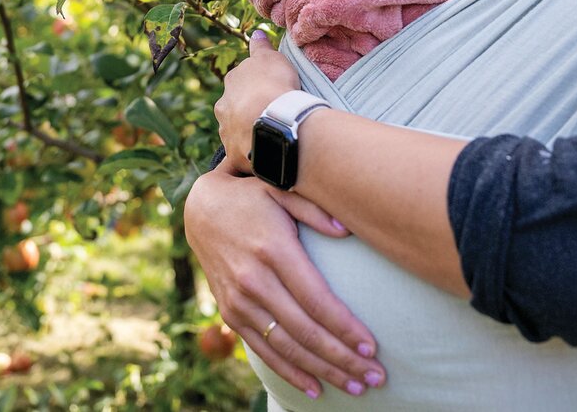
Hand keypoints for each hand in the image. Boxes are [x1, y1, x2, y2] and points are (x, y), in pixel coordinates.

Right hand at [185, 158, 385, 397]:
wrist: (201, 210)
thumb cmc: (252, 197)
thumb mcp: (280, 188)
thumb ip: (314, 208)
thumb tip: (346, 231)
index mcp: (274, 250)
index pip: (316, 300)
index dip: (345, 328)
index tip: (373, 347)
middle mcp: (254, 281)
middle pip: (305, 331)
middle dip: (343, 358)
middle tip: (376, 377)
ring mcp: (239, 301)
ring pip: (286, 348)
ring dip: (323, 371)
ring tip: (356, 387)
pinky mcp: (231, 314)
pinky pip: (263, 351)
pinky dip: (289, 373)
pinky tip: (316, 388)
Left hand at [216, 30, 300, 169]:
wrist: (271, 121)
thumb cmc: (273, 85)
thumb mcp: (271, 58)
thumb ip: (261, 47)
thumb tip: (255, 33)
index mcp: (231, 83)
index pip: (239, 82)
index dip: (253, 86)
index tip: (268, 90)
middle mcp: (223, 107)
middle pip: (234, 108)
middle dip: (246, 111)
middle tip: (269, 114)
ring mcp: (227, 133)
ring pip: (237, 131)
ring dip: (249, 132)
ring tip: (271, 135)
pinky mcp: (234, 155)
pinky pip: (244, 154)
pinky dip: (253, 152)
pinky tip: (268, 152)